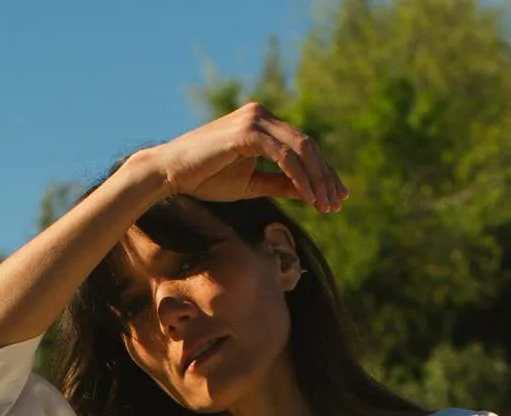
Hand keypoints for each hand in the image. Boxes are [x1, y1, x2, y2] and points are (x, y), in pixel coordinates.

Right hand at [145, 101, 348, 214]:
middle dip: (326, 177)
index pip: (302, 147)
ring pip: (300, 150)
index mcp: (263, 124)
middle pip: (307, 146)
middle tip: (338, 203)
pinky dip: (299, 178)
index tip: (336, 196)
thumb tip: (307, 192)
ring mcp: (255, 120)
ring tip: (326, 206)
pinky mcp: (247, 132)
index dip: (322, 172)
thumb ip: (279, 184)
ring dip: (317, 180)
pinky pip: (283, 156)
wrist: (172, 172)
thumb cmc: (206, 177)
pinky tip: (309, 199)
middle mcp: (262, 115)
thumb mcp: (251, 184)